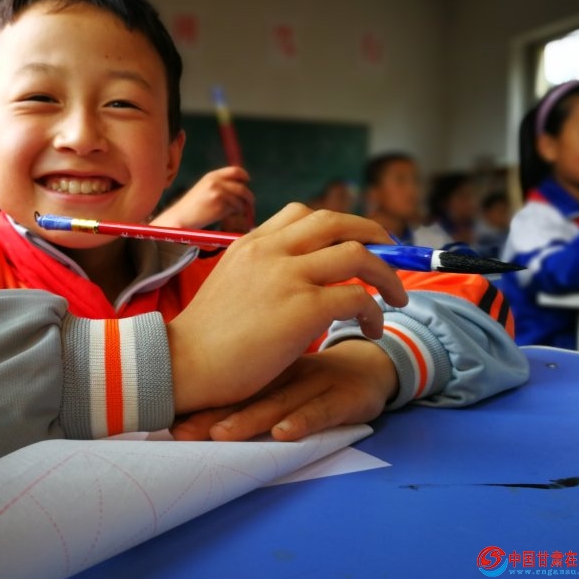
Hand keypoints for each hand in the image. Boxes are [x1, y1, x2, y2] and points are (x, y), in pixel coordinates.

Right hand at [151, 166, 253, 229]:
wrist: (181, 216)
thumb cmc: (192, 204)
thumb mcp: (204, 187)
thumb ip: (220, 183)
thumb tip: (241, 186)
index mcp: (212, 176)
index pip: (235, 170)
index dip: (245, 176)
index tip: (248, 182)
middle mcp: (216, 183)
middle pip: (242, 187)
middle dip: (249, 196)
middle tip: (250, 202)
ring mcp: (218, 195)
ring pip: (239, 200)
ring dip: (241, 207)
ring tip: (235, 211)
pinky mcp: (220, 207)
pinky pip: (234, 209)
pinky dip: (234, 213)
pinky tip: (226, 215)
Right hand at [168, 204, 407, 413]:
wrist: (183, 364)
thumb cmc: (205, 338)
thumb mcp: (231, 285)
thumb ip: (262, 273)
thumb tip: (297, 281)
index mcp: (251, 243)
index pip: (303, 214)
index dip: (338, 225)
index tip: (355, 242)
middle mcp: (271, 250)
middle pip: (336, 222)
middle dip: (373, 233)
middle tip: (391, 254)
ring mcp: (288, 276)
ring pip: (357, 253)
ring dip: (385, 273)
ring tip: (395, 297)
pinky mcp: (303, 309)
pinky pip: (357, 297)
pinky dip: (374, 311)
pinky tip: (371, 329)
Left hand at [171, 339, 397, 440]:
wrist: (373, 365)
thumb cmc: (316, 378)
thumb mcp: (281, 376)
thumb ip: (247, 388)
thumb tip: (192, 412)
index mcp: (269, 365)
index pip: (231, 383)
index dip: (200, 402)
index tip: (168, 421)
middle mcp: (289, 372)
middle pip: (247, 393)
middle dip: (213, 415)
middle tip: (183, 432)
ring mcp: (318, 382)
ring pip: (280, 402)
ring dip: (249, 420)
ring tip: (221, 435)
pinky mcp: (346, 397)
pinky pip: (323, 410)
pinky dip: (303, 422)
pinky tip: (284, 434)